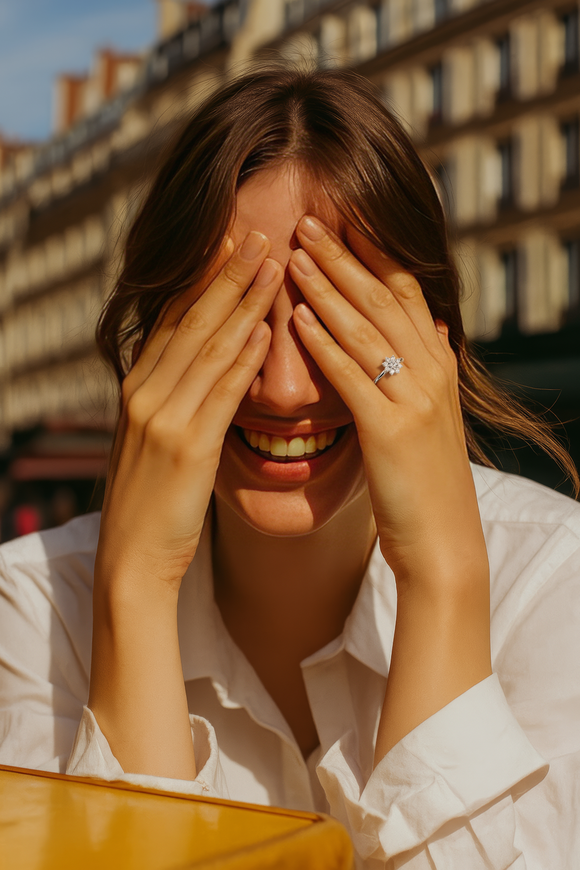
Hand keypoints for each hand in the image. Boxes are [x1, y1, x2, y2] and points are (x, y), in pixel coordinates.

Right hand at [88, 232, 281, 777]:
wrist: (134, 558)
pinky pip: (219, 392)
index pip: (176, 319)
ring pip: (207, 346)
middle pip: (191, 320)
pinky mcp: (186, 447)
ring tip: (271, 261)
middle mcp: (147, 392)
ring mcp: (163, 417)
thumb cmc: (154, 501)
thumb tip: (205, 364)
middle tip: (257, 228)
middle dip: (226, 272)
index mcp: (141, 387)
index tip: (232, 239)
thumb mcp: (156, 440)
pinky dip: (241, 357)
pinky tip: (264, 329)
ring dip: (241, 301)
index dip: (205, 277)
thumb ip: (177, 398)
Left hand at [288, 215, 484, 586]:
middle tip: (307, 221)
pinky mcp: (391, 429)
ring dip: (326, 288)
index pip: (406, 292)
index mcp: (438, 365)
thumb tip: (431, 330)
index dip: (373, 253)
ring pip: (366, 327)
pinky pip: (351, 375)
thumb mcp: (432, 418)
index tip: (341, 221)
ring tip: (293, 255)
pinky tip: (296, 319)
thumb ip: (427, 371)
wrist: (445, 543)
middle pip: (384, 298)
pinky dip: (323, 343)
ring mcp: (415, 398)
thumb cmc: (426, 483)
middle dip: (344, 256)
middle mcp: (432, 372)